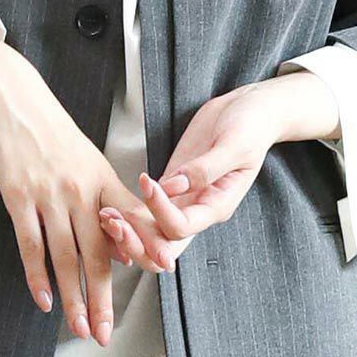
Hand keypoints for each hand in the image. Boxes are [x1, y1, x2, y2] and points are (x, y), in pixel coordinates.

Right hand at [0, 46, 183, 346]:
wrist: (9, 95)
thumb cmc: (49, 126)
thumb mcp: (86, 155)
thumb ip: (104, 196)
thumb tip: (117, 239)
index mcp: (102, 176)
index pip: (130, 220)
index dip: (147, 247)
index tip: (162, 272)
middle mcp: (80, 189)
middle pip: (98, 253)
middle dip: (103, 298)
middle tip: (106, 331)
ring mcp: (48, 194)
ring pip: (66, 257)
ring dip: (74, 299)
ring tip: (79, 328)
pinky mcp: (18, 196)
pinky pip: (30, 245)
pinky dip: (38, 276)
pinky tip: (45, 300)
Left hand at [96, 79, 291, 259]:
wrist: (250, 110)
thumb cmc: (251, 126)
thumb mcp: (235, 144)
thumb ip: (206, 168)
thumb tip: (174, 186)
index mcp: (218, 206)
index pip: (181, 226)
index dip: (160, 211)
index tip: (148, 182)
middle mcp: (199, 210)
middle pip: (164, 245)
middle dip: (136, 241)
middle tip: (112, 221)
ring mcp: (184, 200)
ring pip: (152, 233)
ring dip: (128, 231)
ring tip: (105, 215)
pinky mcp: (173, 185)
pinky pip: (148, 209)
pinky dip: (129, 213)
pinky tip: (110, 207)